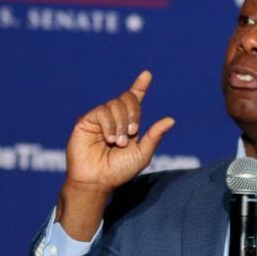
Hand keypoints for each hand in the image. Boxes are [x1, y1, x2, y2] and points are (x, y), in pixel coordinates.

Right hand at [64, 70, 175, 194]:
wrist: (97, 181)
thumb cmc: (119, 171)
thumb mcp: (142, 154)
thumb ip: (154, 137)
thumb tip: (171, 119)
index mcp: (128, 124)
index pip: (134, 100)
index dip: (140, 86)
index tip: (147, 75)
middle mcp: (114, 118)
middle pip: (126, 99)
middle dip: (133, 114)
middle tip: (131, 133)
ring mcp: (99, 119)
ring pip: (114, 104)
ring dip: (120, 123)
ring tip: (118, 143)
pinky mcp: (86, 121)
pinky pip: (102, 112)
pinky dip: (109, 125)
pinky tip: (109, 139)